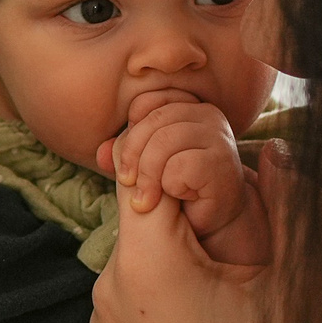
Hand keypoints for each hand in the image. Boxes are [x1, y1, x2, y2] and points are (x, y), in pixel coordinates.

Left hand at [89, 143, 321, 322]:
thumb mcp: (302, 283)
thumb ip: (293, 206)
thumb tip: (280, 153)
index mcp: (148, 261)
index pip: (151, 175)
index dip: (190, 172)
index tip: (227, 196)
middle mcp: (109, 291)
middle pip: (143, 223)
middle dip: (189, 225)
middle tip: (240, 257)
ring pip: (138, 267)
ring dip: (175, 266)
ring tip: (227, 300)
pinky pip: (131, 310)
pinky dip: (162, 306)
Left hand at [97, 95, 269, 262]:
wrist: (214, 220)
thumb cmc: (179, 188)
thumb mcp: (146, 166)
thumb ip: (124, 153)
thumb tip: (100, 152)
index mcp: (187, 105)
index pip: (144, 102)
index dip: (129, 133)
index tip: (127, 164)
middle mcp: (207, 113)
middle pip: (152, 121)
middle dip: (132, 156)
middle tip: (128, 184)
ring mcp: (218, 136)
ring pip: (164, 142)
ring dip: (148, 176)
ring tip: (147, 199)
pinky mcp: (221, 162)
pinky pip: (179, 166)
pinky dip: (169, 186)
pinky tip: (179, 197)